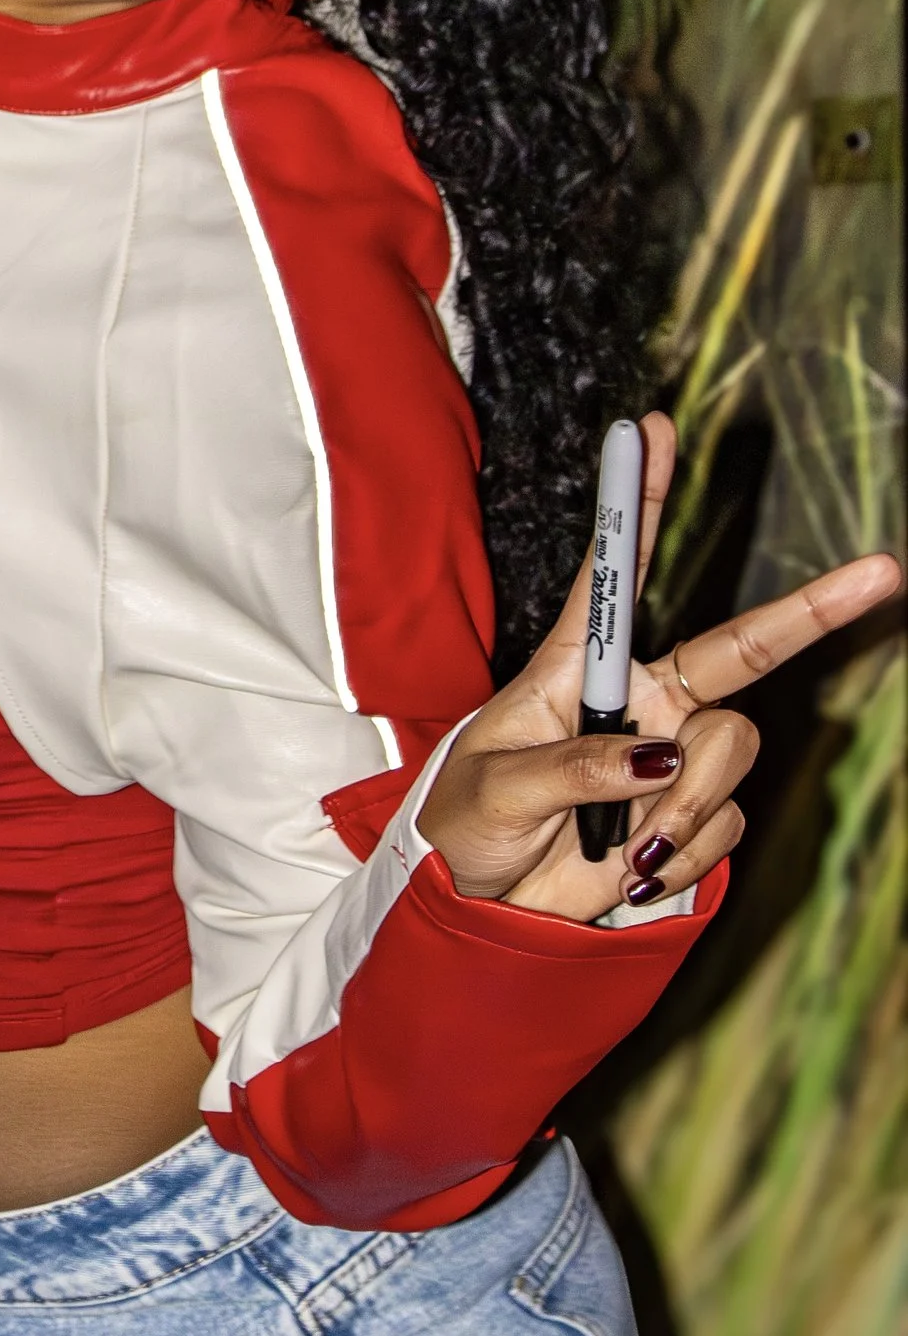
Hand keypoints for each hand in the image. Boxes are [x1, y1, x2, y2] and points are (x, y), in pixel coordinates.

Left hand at [418, 412, 899, 922]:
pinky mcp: (693, 815)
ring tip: (625, 847)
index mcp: (580, 669)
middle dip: (812, 609)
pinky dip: (680, 853)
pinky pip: (724, 821)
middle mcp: (642, 700)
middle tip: (883, 572)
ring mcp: (675, 757)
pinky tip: (633, 871)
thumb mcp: (501, 786)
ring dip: (685, 805)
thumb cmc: (469, 826)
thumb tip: (660, 757)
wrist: (481, 906)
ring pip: (733, 749)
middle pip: (742, 647)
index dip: (638, 501)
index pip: (616, 572)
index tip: (650, 429)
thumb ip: (579, 767)